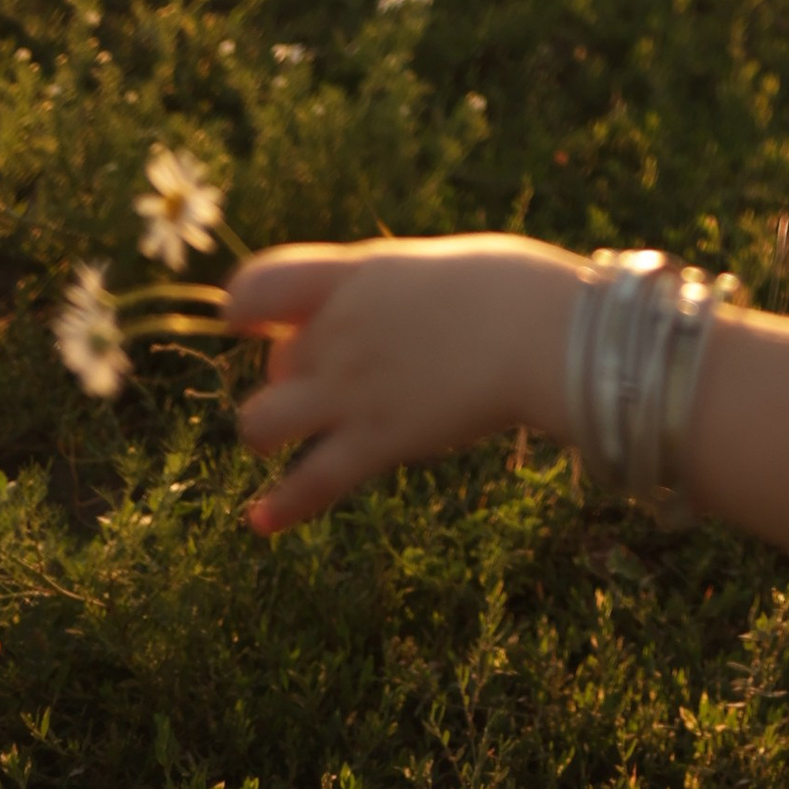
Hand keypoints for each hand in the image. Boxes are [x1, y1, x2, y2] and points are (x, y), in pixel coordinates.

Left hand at [224, 235, 583, 534]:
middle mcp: (341, 330)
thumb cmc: (513, 289)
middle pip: (276, 364)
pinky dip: (281, 507)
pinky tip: (260, 522)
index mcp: (358, 273)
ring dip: (268, 433)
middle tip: (341, 382)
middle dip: (296, 377)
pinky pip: (308, 483)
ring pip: (260, 425)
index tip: (248, 320)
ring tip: (290, 439)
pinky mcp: (375, 441)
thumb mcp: (436, 267)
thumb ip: (391, 290)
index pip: (259, 284)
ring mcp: (352, 389)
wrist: (546, 334)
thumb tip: (382, 312)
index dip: (243, 305)